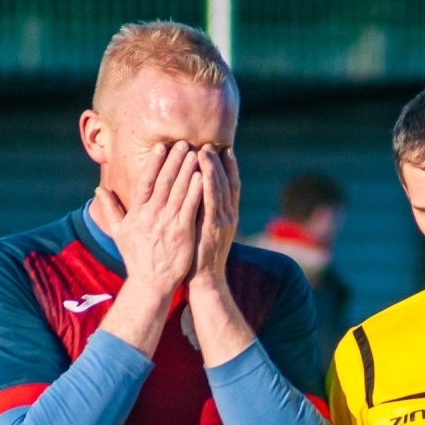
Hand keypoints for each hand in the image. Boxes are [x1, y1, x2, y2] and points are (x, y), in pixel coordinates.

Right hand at [95, 140, 202, 294]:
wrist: (150, 283)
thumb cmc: (136, 258)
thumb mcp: (119, 232)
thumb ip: (110, 209)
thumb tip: (98, 189)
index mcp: (137, 212)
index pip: (145, 181)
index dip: (154, 163)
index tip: (161, 147)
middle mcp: (152, 215)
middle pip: (164, 181)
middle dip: (174, 160)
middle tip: (184, 142)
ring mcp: (167, 223)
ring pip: (178, 190)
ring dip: (187, 170)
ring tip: (196, 153)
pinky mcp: (183, 232)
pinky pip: (190, 207)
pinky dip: (196, 191)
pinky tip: (202, 176)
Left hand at [190, 145, 240, 288]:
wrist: (205, 280)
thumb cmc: (200, 256)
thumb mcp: (204, 230)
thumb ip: (203, 211)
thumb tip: (194, 193)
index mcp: (227, 215)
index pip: (230, 185)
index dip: (227, 166)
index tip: (222, 148)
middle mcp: (229, 215)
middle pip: (227, 182)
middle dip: (220, 161)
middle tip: (211, 143)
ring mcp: (223, 221)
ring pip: (219, 188)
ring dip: (213, 168)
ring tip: (204, 150)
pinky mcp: (213, 228)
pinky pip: (212, 201)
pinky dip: (208, 184)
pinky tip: (201, 171)